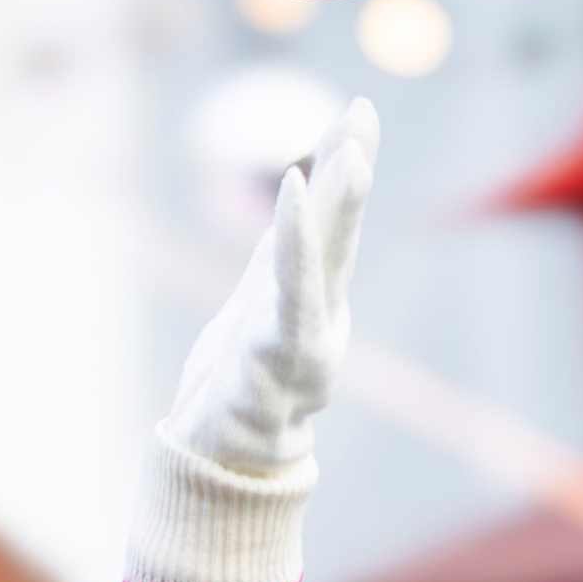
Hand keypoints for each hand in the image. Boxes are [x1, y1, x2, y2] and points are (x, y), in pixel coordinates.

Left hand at [162, 99, 377, 479]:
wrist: (219, 469)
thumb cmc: (236, 390)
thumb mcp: (258, 306)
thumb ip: (280, 257)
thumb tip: (298, 197)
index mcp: (312, 301)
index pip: (331, 224)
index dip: (342, 167)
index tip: (356, 113)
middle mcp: (320, 316)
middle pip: (339, 232)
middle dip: (351, 169)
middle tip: (363, 111)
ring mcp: (306, 340)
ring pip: (329, 260)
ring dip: (342, 203)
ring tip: (353, 151)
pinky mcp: (282, 362)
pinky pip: (294, 290)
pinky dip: (298, 239)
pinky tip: (296, 191)